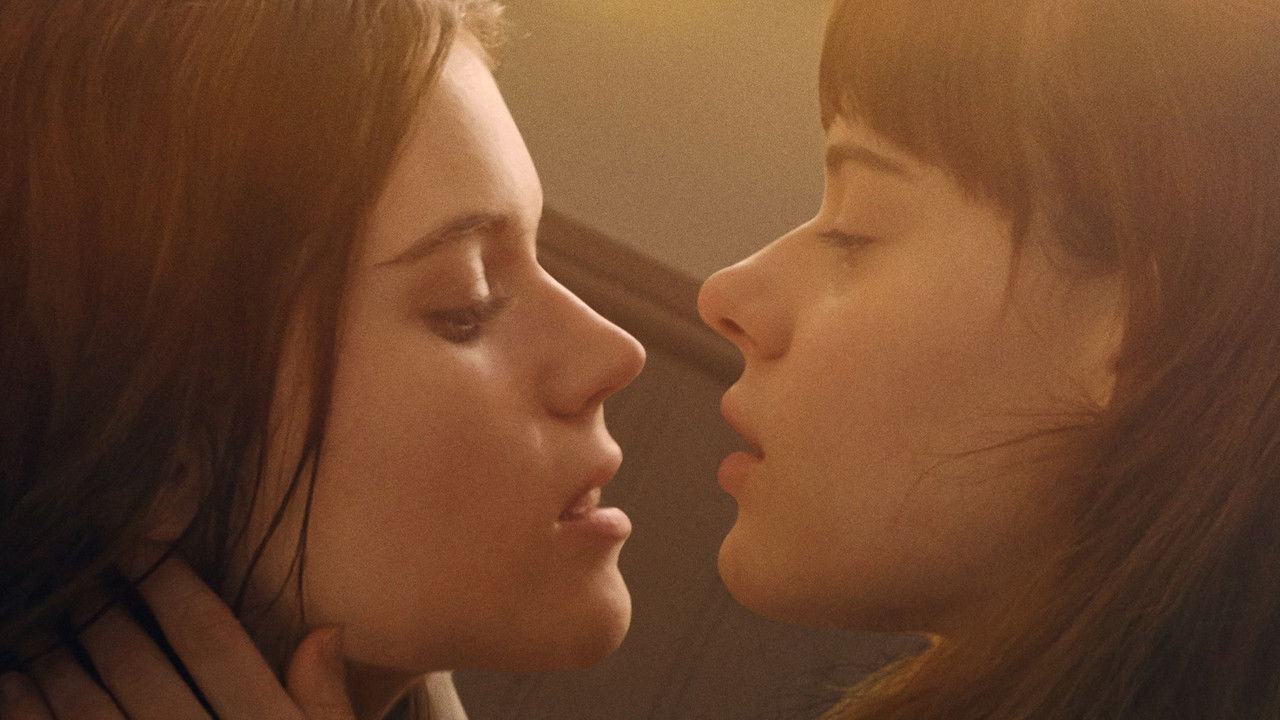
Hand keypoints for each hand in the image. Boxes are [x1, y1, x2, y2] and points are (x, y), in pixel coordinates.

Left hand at [0, 554, 354, 719]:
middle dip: (99, 611)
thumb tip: (325, 628)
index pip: (208, 637)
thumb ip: (327, 702)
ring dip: (51, 663)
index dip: (171, 583)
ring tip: (33, 629)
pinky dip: (31, 719)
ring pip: (89, 708)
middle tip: (77, 575)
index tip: (143, 543)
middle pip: (138, 663)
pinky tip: (13, 694)